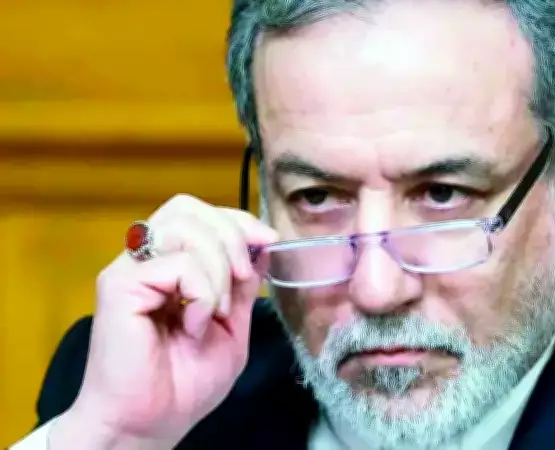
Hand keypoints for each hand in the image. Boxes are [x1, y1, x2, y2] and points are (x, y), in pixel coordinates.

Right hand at [52, 194, 276, 448]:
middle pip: (187, 206)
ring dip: (219, 267)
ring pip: (184, 227)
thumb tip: (261, 244)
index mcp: (168, 265)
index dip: (237, 219)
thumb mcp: (232, 325)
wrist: (151, 424)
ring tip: (217, 310)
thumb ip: (243, 284)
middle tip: (244, 276)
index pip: (199, 214)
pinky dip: (203, 293)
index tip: (268, 242)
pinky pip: (179, 264)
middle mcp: (144, 260)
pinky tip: (195, 326)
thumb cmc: (184, 384)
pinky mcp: (119, 286)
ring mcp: (129, 270)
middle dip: (231, 233)